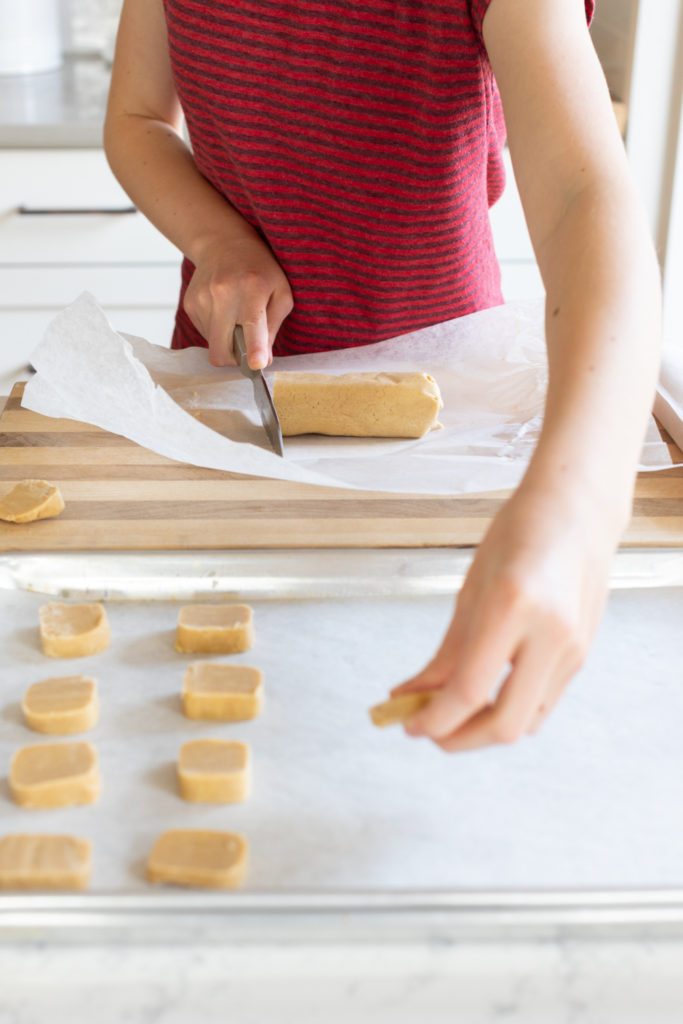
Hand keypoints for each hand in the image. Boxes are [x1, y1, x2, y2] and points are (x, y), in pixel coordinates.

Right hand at [183, 231, 293, 369]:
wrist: (223, 243)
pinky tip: (223, 310)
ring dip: (226, 340)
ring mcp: (202, 299)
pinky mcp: (189, 304)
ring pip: (213, 345)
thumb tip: (262, 361)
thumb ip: (273, 327)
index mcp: (252, 289)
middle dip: (235, 360)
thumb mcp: (280, 292)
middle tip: (246, 350)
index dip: (254, 349)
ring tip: (235, 316)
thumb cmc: (260, 270)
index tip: (256, 365)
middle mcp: (223, 293)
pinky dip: (217, 330)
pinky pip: (205, 334)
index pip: (251, 325)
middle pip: (222, 350)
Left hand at [391, 478, 620, 750]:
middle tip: (427, 729)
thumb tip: (410, 695)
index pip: (468, 690)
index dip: (432, 718)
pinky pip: (542, 704)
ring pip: (527, 723)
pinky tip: (483, 696)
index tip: (407, 723)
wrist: (577, 512)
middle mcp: (550, 633)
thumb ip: (445, 652)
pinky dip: (508, 710)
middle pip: (505, 725)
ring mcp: (572, 648)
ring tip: (450, 713)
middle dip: (459, 739)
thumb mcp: (470, 589)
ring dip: (484, 730)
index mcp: (512, 605)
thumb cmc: (518, 536)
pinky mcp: (582, 656)